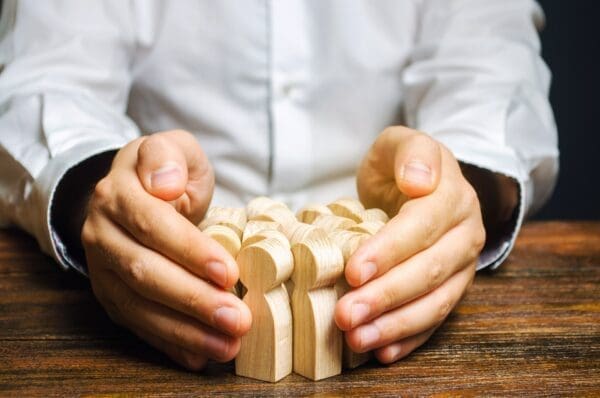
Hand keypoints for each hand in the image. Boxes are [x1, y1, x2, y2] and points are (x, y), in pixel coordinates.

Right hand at [82, 130, 251, 369]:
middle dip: (194, 300)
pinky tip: (199, 356)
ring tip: (227, 345)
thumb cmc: (164, 173)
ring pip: (139, 307)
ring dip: (185, 331)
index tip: (228, 271)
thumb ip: (169, 156)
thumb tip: (165, 183)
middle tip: (237, 319)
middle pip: (145, 272)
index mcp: (118, 194)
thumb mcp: (171, 147)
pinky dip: (168, 343)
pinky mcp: (110, 295)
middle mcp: (102, 234)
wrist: (131, 193)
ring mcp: (102, 270)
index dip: (190, 250)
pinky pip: (137, 324)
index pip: (153, 224)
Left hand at [335, 126, 485, 362]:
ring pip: (435, 302)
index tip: (355, 271)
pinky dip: (410, 338)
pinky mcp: (452, 288)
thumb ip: (411, 152)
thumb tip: (418, 180)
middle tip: (346, 315)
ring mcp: (462, 266)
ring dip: (396, 325)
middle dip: (386, 296)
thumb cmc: (403, 166)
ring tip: (358, 339)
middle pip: (429, 271)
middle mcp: (464, 234)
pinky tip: (382, 352)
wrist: (423, 183)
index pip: (422, 226)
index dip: (389, 251)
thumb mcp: (401, 143)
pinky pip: (436, 318)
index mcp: (452, 196)